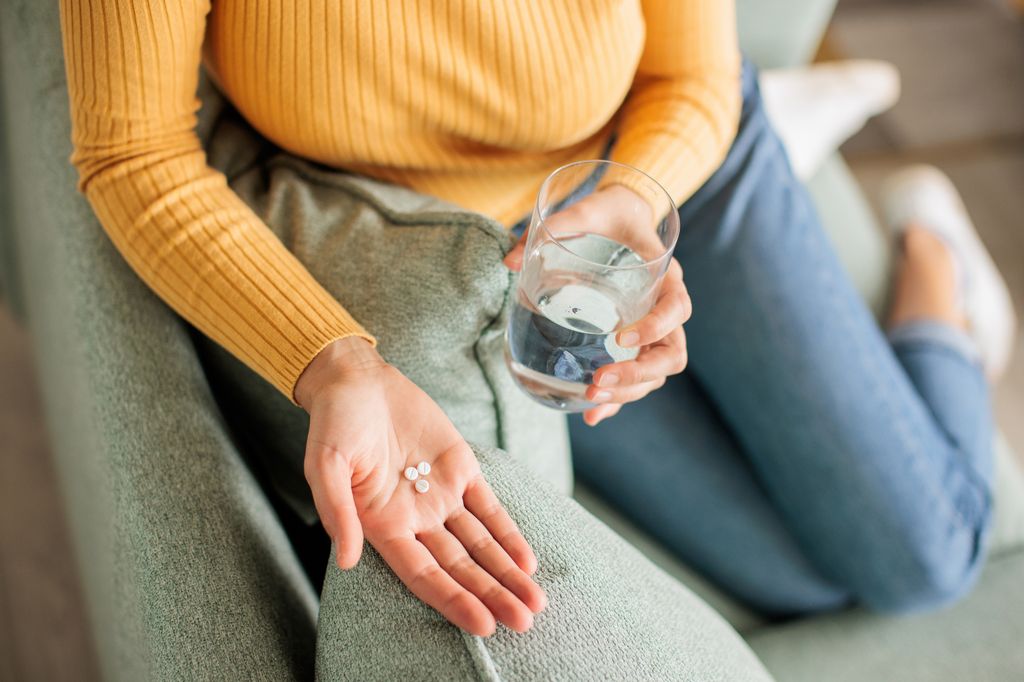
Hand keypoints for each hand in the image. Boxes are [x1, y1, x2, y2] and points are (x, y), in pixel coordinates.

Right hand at [295, 338, 546, 635]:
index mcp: (382, 525)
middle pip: (460, 567)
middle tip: (525, 621)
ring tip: (535, 602)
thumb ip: (338, 511)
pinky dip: (509, 533)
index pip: (425, 575)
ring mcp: (440, 495)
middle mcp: (415, 518)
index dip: (454, 600)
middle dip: (492, 595)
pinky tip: (527, 559)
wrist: (357, 380)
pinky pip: (489, 507)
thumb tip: (345, 559)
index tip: (484, 623)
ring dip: (507, 572)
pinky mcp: (460, 468)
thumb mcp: (325, 464)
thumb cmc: (335, 424)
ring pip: (480, 543)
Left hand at [504, 185, 690, 425]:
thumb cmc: (609, 213)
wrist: (619, 219)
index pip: (677, 308)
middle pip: (672, 354)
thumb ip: (555, 227)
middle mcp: (665, 308)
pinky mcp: (633, 344)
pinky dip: (616, 401)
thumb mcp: (588, 210)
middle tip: (600, 380)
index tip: (622, 338)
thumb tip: (509, 261)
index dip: (656, 328)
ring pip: (656, 374)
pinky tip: (591, 415)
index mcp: (665, 276)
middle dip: (638, 374)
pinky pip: (634, 380)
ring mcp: (652, 330)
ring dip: (627, 392)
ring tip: (592, 397)